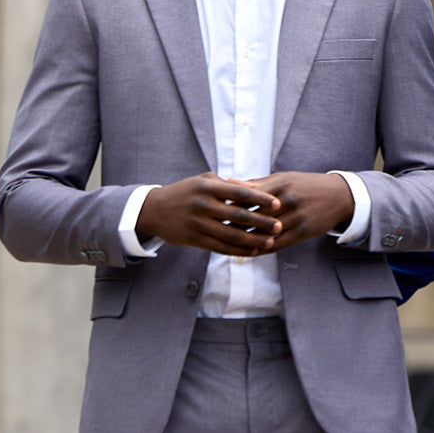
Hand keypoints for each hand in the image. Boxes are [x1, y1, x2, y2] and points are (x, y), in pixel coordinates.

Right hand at [136, 172, 282, 255]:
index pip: (239, 193)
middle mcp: (203, 205)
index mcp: (208, 187)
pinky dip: (238, 250)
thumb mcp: (203, 181)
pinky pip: (220, 247)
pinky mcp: (194, 239)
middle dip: (261, 222)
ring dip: (252, 240)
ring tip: (270, 242)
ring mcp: (198, 223)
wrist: (154, 209)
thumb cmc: (185, 192)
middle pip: (238, 215)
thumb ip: (227, 185)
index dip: (260, 199)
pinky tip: (252, 251)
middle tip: (279, 226)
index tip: (277, 204)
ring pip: (230, 234)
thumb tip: (255, 189)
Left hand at [229, 172, 354, 249]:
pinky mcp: (304, 231)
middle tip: (217, 230)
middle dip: (236, 224)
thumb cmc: (306, 185)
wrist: (339, 195)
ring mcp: (297, 217)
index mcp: (281, 185)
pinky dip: (264, 248)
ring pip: (267, 232)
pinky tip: (252, 251)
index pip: (250, 196)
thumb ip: (257, 183)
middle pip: (256, 216)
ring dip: (248, 240)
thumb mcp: (284, 178)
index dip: (232, 204)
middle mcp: (289, 200)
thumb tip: (230, 182)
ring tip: (230, 244)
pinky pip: (280, 243)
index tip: (216, 210)